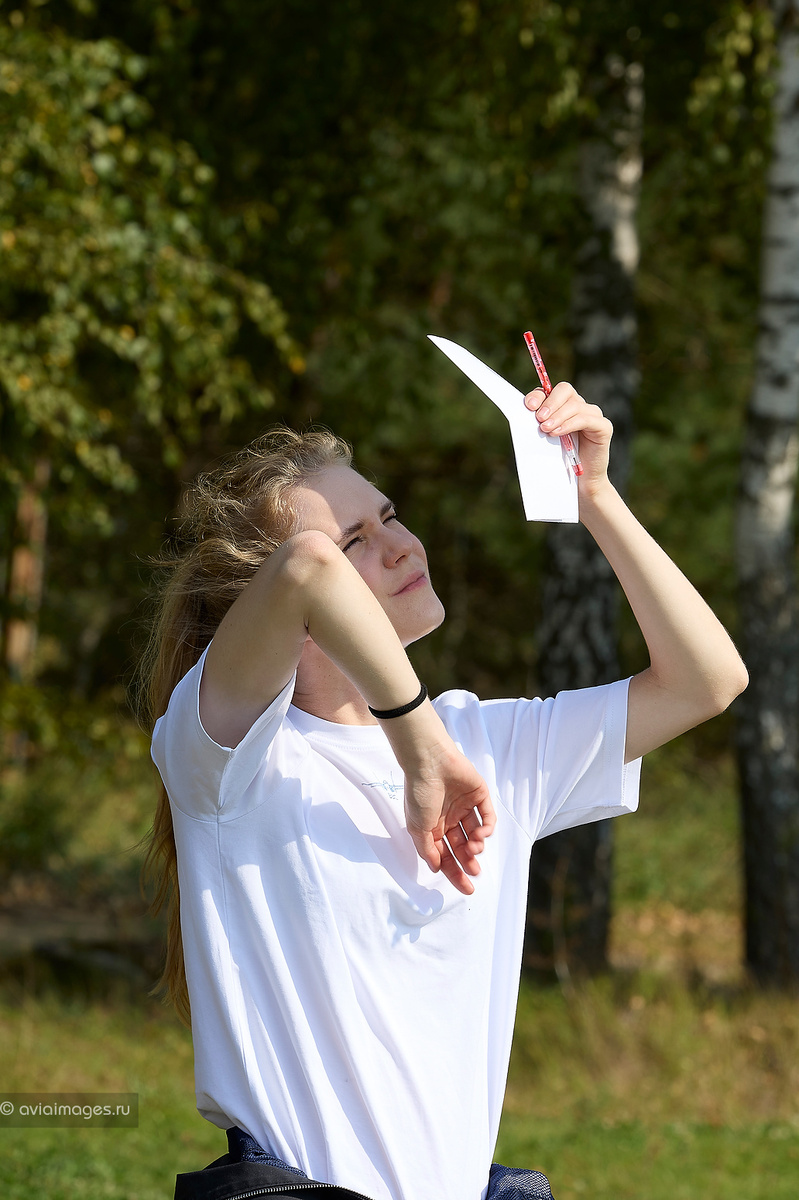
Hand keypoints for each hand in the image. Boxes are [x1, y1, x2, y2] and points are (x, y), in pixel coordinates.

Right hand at [402, 742, 495, 894]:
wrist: (430, 762)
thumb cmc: (420, 793)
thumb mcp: (417, 827)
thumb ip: (427, 850)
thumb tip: (436, 869)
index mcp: (433, 827)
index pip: (446, 855)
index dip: (455, 872)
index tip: (466, 888)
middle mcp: (449, 818)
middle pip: (462, 847)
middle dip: (468, 861)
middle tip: (474, 872)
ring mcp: (464, 806)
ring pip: (475, 833)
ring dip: (476, 845)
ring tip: (474, 848)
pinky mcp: (479, 795)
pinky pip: (487, 816)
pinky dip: (487, 828)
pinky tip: (481, 834)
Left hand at [524, 382, 612, 501]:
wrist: (579, 483)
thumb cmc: (560, 461)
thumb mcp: (545, 438)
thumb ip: (539, 423)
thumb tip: (525, 411)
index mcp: (564, 406)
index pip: (551, 390)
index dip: (539, 395)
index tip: (529, 406)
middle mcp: (580, 406)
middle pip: (565, 390)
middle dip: (550, 402)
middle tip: (539, 419)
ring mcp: (593, 415)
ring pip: (574, 405)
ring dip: (557, 416)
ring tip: (545, 429)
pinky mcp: (603, 427)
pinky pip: (586, 419)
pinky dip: (569, 424)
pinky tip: (557, 433)